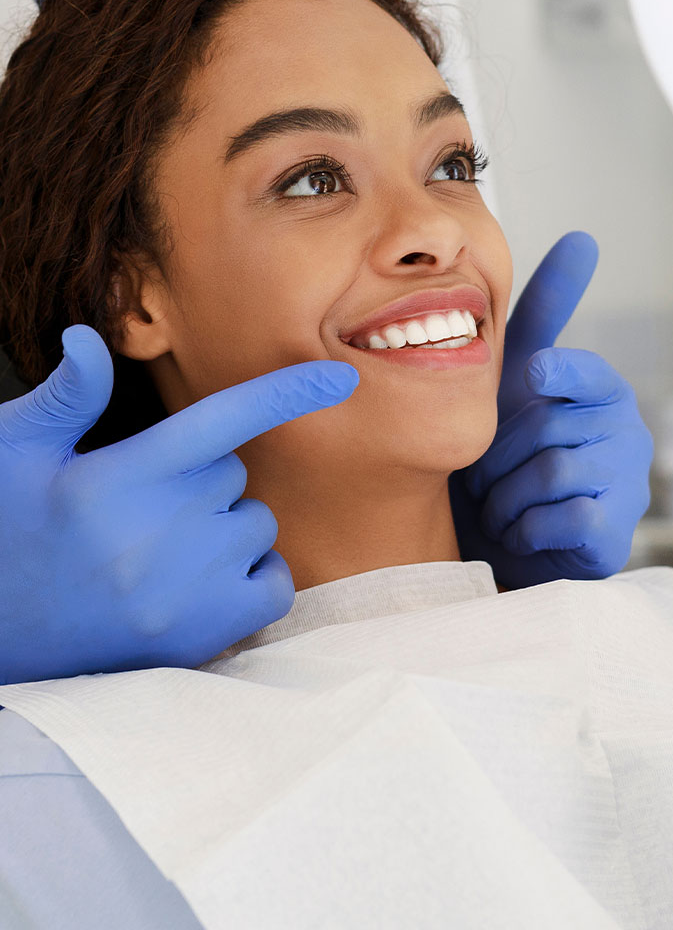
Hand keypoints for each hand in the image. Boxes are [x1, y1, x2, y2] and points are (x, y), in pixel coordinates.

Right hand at [0, 325, 357, 683]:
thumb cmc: (6, 534)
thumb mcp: (15, 456)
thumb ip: (66, 399)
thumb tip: (89, 338)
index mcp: (116, 479)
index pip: (217, 420)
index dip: (283, 393)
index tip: (340, 378)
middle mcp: (159, 534)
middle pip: (235, 473)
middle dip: (202, 478)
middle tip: (144, 507)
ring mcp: (188, 590)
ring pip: (257, 524)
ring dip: (226, 526)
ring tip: (161, 550)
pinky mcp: (206, 635)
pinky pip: (275, 582)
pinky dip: (254, 574)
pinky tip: (202, 580)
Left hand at [451, 232, 652, 588]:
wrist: (508, 542)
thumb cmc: (511, 455)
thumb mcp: (518, 382)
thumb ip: (545, 315)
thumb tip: (584, 238)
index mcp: (602, 392)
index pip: (587, 370)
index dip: (558, 371)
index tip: (537, 374)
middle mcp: (627, 431)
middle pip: (546, 426)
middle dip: (497, 458)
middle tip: (487, 478)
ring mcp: (629, 483)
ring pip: (550, 473)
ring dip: (505, 496)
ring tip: (502, 506)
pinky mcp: (617, 532)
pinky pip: (564, 517)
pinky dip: (525, 528)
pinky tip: (523, 530)